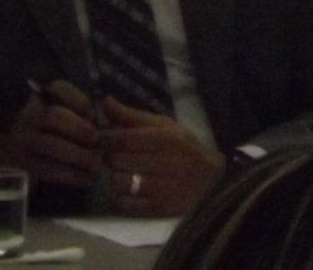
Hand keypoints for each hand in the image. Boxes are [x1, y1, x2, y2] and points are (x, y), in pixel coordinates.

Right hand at [0, 80, 103, 189]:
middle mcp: (27, 118)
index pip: (57, 88)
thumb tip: (104, 119)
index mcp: (38, 100)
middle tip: (96, 139)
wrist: (4, 159)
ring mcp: (22, 142)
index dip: (78, 99)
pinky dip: (70, 175)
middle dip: (78, 127)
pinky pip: (47, 170)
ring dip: (77, 154)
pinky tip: (87, 179)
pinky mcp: (23, 166)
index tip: (94, 112)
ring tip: (96, 163)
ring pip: (49, 144)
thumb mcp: (56, 116)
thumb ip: (76, 113)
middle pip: (53, 116)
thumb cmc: (42, 134)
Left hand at [98, 97, 223, 215]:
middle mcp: (167, 163)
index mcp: (168, 138)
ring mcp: (164, 190)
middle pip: (117, 160)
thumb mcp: (165, 127)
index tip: (100, 138)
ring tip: (126, 172)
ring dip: (116, 177)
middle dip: (111, 157)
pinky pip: (124, 204)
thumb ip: (133, 116)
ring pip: (118, 182)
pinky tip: (131, 190)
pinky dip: (122, 197)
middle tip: (116, 155)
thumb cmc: (184, 149)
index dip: (105, 137)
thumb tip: (106, 102)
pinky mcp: (159, 210)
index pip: (124, 138)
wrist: (212, 181)